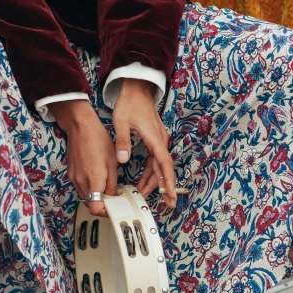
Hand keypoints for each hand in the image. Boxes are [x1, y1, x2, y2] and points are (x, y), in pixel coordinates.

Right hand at [50, 99, 116, 216]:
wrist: (80, 126)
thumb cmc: (98, 139)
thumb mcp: (112, 162)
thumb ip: (112, 183)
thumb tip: (114, 197)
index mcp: (94, 179)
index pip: (96, 209)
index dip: (105, 212)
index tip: (114, 208)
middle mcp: (81, 181)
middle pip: (90, 204)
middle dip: (102, 204)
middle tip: (113, 197)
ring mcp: (74, 178)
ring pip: (85, 196)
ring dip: (96, 196)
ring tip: (106, 185)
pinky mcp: (71, 173)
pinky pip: (81, 187)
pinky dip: (89, 187)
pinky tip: (97, 177)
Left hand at [113, 78, 175, 207]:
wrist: (136, 88)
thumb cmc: (129, 103)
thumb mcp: (121, 121)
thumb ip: (122, 142)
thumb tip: (122, 160)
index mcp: (154, 138)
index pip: (164, 165)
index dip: (168, 182)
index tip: (172, 196)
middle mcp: (160, 140)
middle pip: (163, 168)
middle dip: (163, 187)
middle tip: (165, 204)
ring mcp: (158, 140)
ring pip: (159, 165)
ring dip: (154, 180)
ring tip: (145, 194)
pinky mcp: (155, 139)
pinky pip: (155, 159)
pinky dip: (150, 171)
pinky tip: (144, 180)